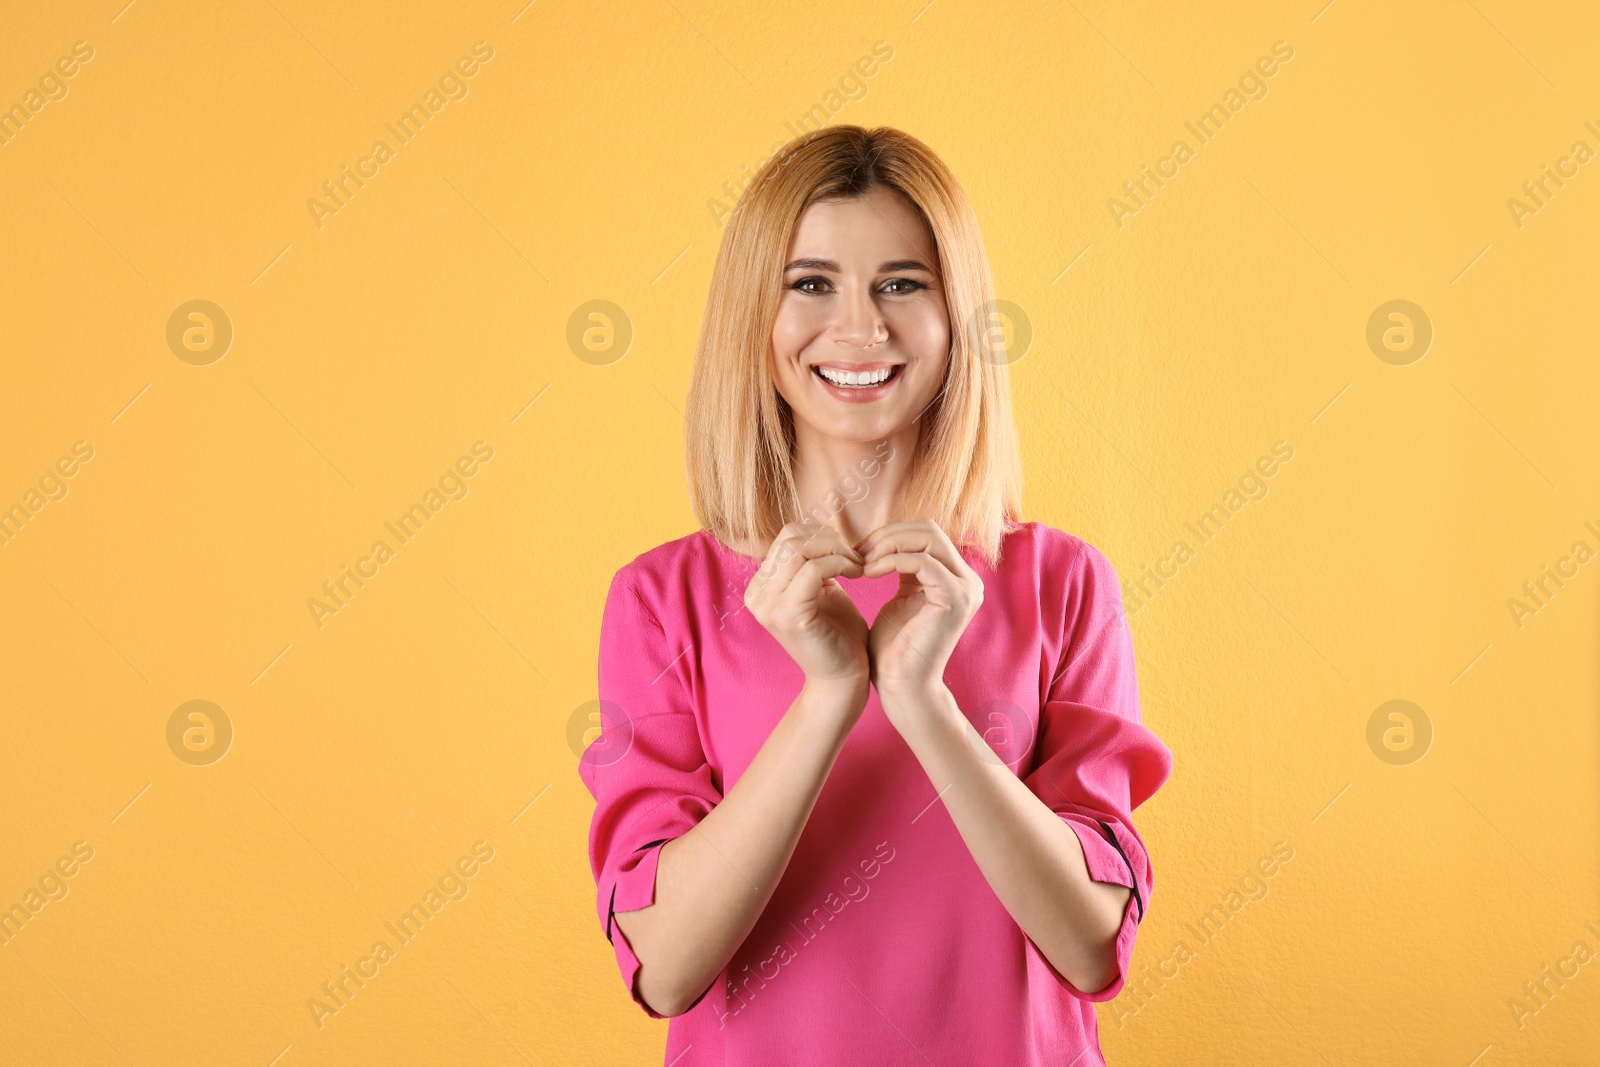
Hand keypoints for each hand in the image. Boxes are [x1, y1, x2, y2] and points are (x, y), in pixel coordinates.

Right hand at [744, 523, 870, 696]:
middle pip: (791, 537)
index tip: (848, 552)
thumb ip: (814, 561)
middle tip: (856, 557)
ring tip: (858, 566)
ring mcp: (768, 605)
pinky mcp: (788, 614)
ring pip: (800, 548)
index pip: (787, 536)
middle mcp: (757, 594)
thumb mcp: (822, 589)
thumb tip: (821, 529)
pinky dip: (841, 564)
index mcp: (761, 586)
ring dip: (837, 550)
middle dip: (830, 540)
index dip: (822, 535)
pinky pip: (814, 569)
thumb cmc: (837, 634)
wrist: (842, 679)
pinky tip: (858, 575)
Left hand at [857, 520, 984, 718]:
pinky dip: (892, 560)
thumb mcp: (900, 597)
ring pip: (928, 538)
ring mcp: (966, 588)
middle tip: (858, 551)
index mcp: (955, 577)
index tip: (859, 548)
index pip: (926, 532)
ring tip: (863, 562)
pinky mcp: (955, 598)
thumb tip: (886, 539)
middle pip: (929, 529)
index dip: (891, 533)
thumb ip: (901, 568)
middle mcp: (967, 580)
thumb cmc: (895, 649)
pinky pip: (923, 561)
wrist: (903, 686)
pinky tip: (870, 573)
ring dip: (889, 544)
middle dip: (889, 534)